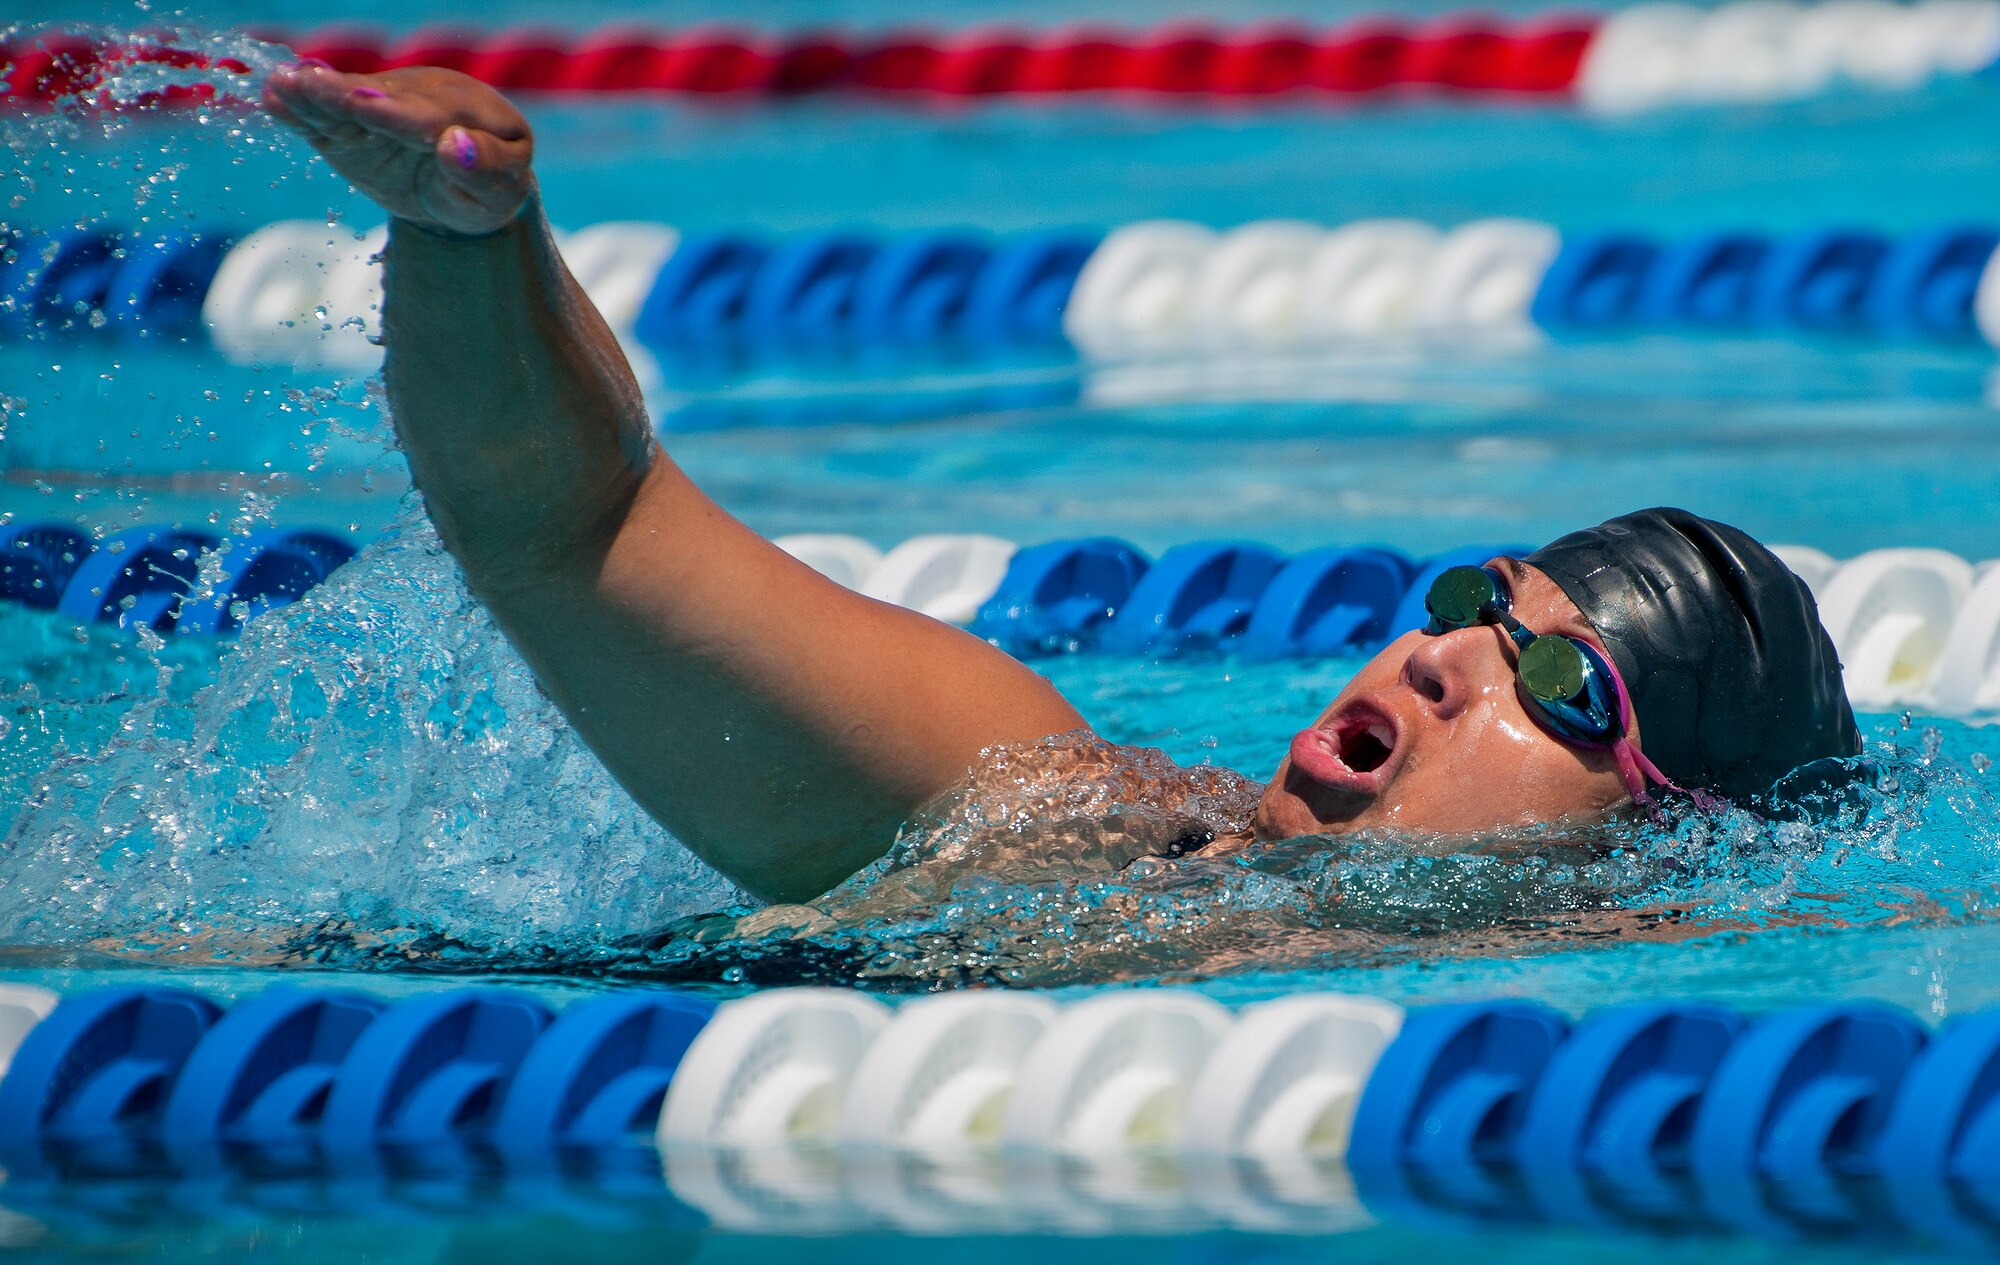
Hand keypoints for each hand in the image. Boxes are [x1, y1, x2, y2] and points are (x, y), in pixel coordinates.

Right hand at [264, 64, 534, 236]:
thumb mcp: (502, 191)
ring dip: (313, 94)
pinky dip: (301, 112)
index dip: (394, 113)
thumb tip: (456, 145)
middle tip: (306, 82)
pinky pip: (326, 121)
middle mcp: (421, 99)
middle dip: (342, 93)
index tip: (363, 106)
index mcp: (467, 110)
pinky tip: (273, 99)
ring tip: (279, 84)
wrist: (467, 185)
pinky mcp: (354, 130)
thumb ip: (486, 169)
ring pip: (347, 103)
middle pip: (379, 99)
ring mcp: (383, 110)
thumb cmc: (490, 188)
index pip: (425, 115)